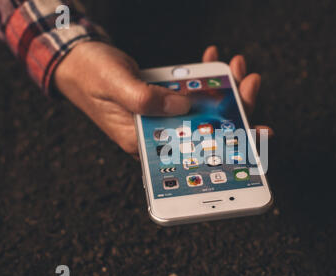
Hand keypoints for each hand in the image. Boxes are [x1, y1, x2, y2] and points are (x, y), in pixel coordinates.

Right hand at [54, 42, 271, 154]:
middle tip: (250, 84)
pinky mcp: (165, 103)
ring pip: (203, 111)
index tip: (258, 135)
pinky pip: (192, 95)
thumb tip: (184, 106)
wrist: (78, 62)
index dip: (230, 149)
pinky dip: (204, 79)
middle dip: (235, 109)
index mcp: (145, 143)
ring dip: (225, 90)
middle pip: (207, 131)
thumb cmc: (90, 76)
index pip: (194, 154)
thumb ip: (146, 100)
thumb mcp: (115, 86)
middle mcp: (159, 136)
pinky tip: (212, 61)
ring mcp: (164, 119)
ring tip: (237, 67)